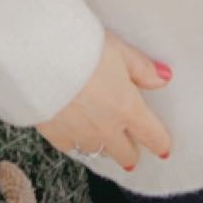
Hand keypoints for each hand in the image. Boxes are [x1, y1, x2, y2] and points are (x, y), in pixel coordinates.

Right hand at [34, 28, 172, 171]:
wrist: (39, 58)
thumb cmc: (80, 47)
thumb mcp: (118, 49)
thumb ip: (141, 68)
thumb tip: (163, 79)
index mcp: (127, 108)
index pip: (153, 135)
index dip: (160, 142)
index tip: (163, 147)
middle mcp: (107, 128)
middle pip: (125, 154)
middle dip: (130, 150)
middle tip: (129, 145)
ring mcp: (81, 135)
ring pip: (97, 152)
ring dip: (102, 145)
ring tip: (100, 136)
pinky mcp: (56, 135)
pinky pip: (71, 147)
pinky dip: (75, 142)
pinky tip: (73, 132)